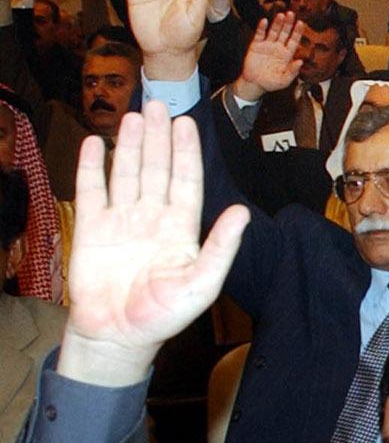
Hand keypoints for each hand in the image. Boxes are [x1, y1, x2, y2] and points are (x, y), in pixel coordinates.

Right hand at [57, 102, 248, 387]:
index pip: (186, 181)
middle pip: (156, 169)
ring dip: (130, 146)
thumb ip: (222, 247)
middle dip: (159, 138)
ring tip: (134, 117)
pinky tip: (94, 144)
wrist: (118, 336)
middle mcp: (152, 219)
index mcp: (180, 229)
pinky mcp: (91, 230)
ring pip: (127, 174)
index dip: (186, 152)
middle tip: (159, 106)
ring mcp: (121, 222)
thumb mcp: (202, 283)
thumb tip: (242, 214)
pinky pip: (91, 192)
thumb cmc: (164, 316)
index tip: (188, 124)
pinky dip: (92, 167)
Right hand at [235, 12, 304, 101]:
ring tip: (281, 15)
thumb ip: (293, 71)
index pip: (294, 41)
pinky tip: (265, 21)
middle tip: (291, 14)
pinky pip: (260, 35)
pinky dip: (262, 28)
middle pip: (284, 33)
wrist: (254, 84)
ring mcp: (267, 45)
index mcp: (287, 55)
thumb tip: (300, 61)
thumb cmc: (271, 83)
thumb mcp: (284, 80)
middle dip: (288, 24)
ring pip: (273, 32)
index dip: (297, 32)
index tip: (301, 23)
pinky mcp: (256, 45)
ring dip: (277, 23)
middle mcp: (278, 48)